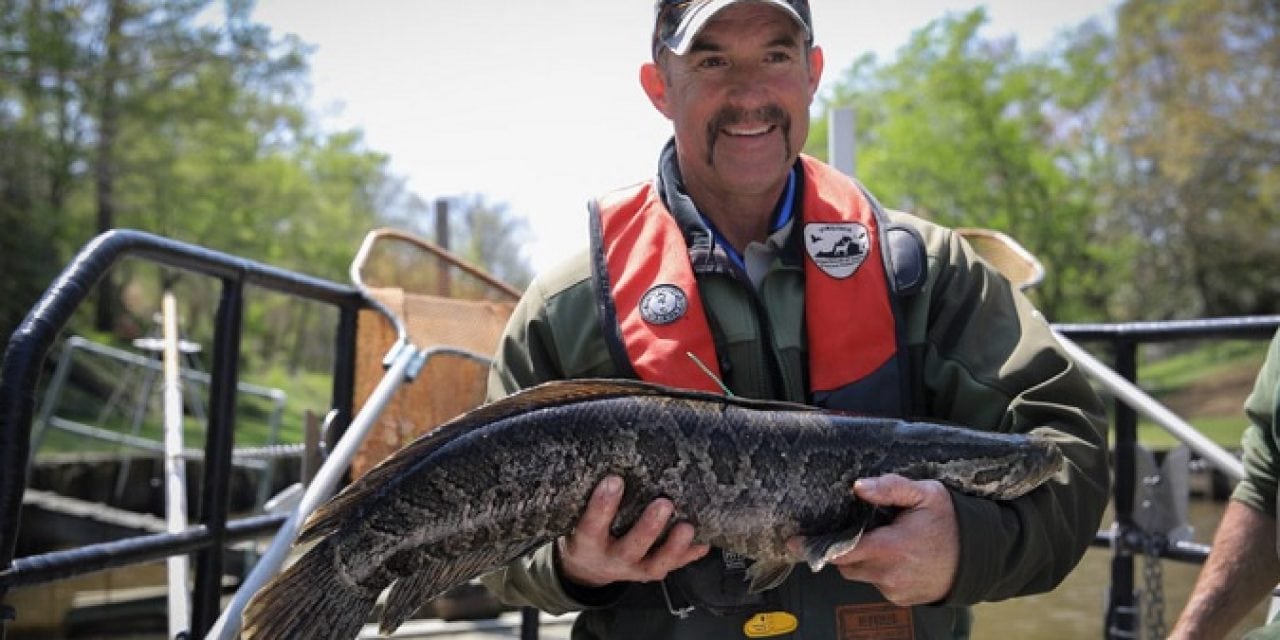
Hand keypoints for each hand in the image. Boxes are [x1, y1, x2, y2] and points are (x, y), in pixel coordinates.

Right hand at [557, 475, 709, 588]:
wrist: (589, 566)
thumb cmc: (588, 529)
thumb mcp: (577, 515)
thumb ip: (590, 490)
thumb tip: (607, 445)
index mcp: (587, 542)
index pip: (591, 525)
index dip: (602, 505)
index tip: (614, 480)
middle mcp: (611, 558)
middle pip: (630, 547)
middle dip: (648, 528)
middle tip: (664, 504)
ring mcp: (634, 568)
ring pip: (655, 563)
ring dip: (674, 546)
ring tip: (688, 527)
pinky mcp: (652, 571)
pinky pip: (675, 565)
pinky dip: (691, 553)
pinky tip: (705, 540)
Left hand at [795, 473, 959, 605]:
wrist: (979, 557)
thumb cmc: (951, 522)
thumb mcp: (926, 494)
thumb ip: (891, 488)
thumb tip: (859, 487)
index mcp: (893, 547)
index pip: (844, 550)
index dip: (819, 545)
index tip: (795, 541)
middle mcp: (891, 573)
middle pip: (847, 563)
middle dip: (846, 547)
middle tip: (860, 530)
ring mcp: (895, 590)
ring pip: (859, 574)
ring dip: (863, 559)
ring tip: (884, 541)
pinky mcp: (900, 599)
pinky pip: (876, 583)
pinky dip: (878, 570)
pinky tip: (895, 556)